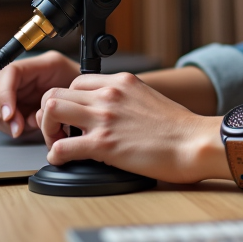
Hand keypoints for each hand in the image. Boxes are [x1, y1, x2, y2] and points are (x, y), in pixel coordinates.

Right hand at [0, 50, 78, 137]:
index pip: (10, 72)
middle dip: (0, 111)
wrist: (88, 103)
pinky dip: (4, 125)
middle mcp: (26, 72)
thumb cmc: (85, 95)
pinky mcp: (14, 100)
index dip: (5, 94)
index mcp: (42, 64)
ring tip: (20, 129)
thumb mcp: (73, 95)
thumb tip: (23, 120)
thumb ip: (50, 104)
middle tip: (16, 129)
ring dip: (0, 119)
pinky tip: (21, 127)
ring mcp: (17, 86)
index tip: (9, 116)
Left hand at [37, 72, 221, 182]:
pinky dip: (55, 155)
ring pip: (51, 110)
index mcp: (122, 82)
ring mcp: (105, 117)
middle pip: (56, 92)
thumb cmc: (180, 128)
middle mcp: (109, 94)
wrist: (195, 142)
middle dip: (50, 114)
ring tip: (57, 143)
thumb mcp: (149, 98)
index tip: (73, 118)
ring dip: (47, 130)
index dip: (69, 101)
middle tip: (59, 132)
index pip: (76, 81)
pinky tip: (63, 160)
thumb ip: (126, 100)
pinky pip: (61, 146)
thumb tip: (112, 114)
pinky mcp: (104, 144)